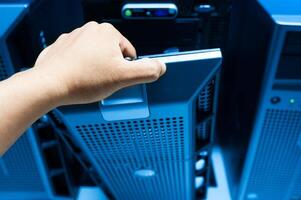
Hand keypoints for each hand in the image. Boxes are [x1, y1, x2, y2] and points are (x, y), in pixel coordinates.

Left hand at [34, 21, 165, 104]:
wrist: (49, 84)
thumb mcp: (124, 77)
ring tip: (87, 80)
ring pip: (95, 56)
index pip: (129, 53)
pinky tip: (77, 77)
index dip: (125, 69)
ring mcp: (74, 36)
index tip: (115, 78)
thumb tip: (161, 66)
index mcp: (108, 32)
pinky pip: (79, 58)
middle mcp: (90, 29)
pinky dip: (80, 67)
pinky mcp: (62, 46)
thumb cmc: (84, 80)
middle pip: (112, 54)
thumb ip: (147, 71)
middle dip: (110, 68)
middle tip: (101, 80)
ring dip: (95, 68)